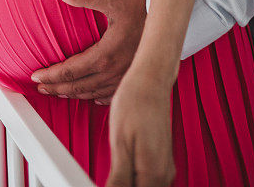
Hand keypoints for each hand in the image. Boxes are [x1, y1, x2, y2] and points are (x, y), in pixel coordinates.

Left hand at [31, 0, 146, 102]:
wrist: (170, 22)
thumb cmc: (142, 9)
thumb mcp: (113, 0)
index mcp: (105, 55)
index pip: (70, 71)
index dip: (51, 75)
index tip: (36, 77)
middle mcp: (113, 72)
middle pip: (78, 87)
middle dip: (56, 89)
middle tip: (40, 88)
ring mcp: (124, 78)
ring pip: (92, 93)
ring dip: (73, 94)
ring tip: (59, 92)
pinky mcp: (132, 77)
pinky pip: (110, 95)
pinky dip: (95, 97)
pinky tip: (90, 97)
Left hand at [106, 70, 174, 186]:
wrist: (150, 78)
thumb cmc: (135, 101)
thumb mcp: (120, 143)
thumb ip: (119, 178)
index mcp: (153, 175)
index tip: (90, 183)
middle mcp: (163, 175)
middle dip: (117, 186)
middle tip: (100, 174)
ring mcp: (163, 167)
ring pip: (140, 185)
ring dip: (124, 182)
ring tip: (111, 167)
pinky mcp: (160, 159)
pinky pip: (145, 177)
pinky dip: (130, 175)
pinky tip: (120, 162)